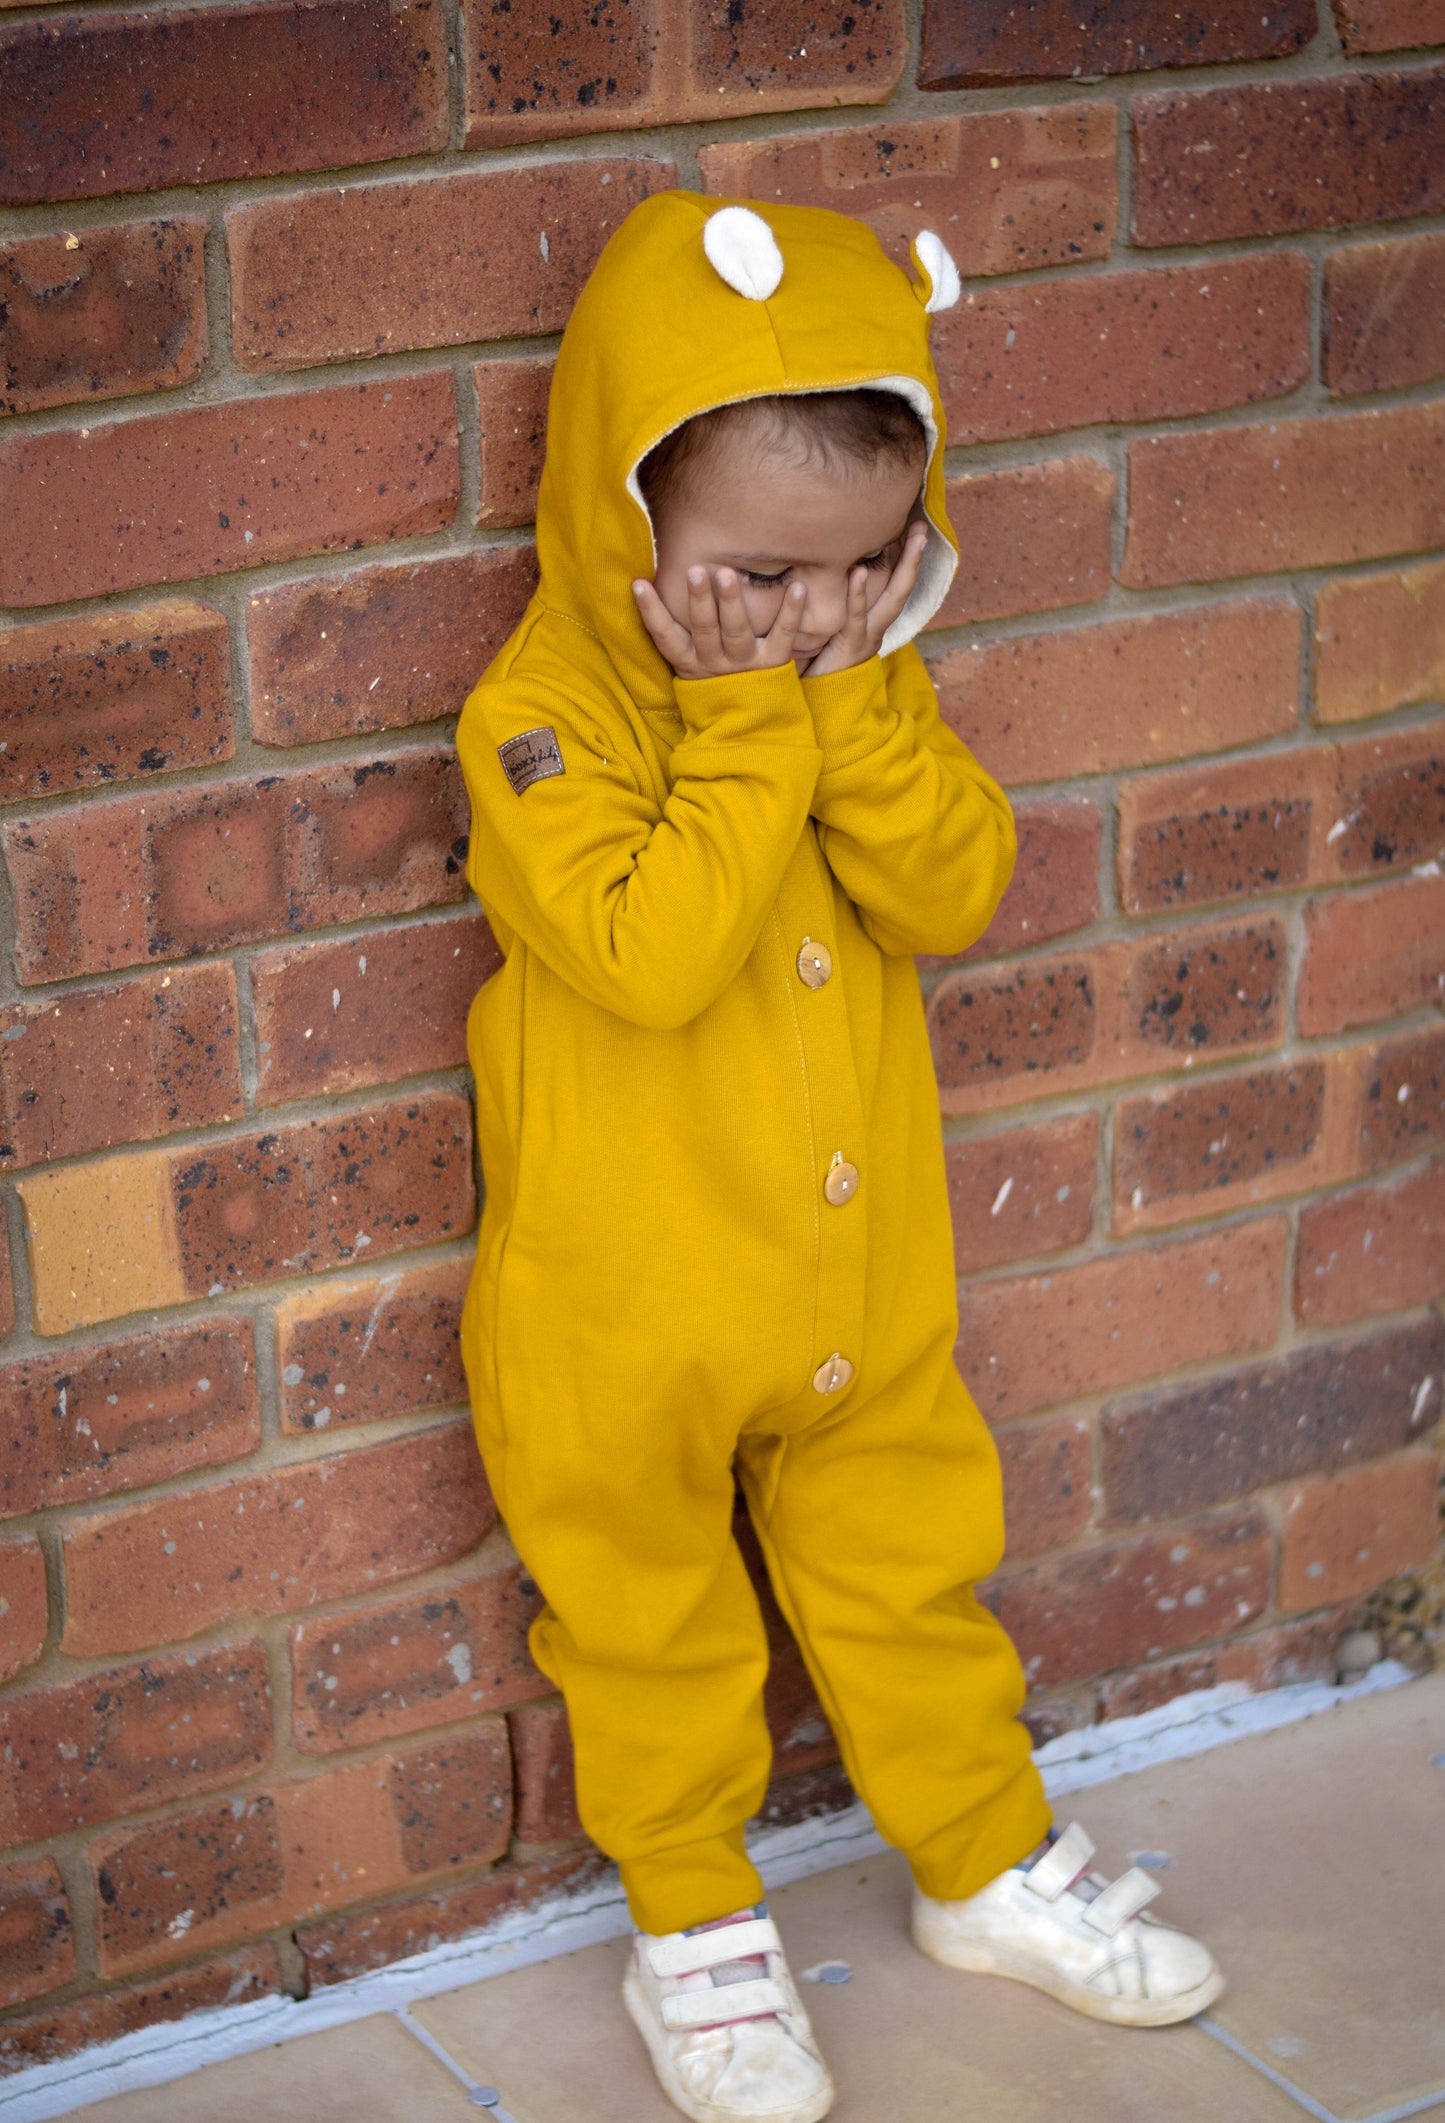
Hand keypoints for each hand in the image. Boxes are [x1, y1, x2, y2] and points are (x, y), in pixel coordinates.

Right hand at [633, 566, 806, 678]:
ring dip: (731, 602)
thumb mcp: (693, 664)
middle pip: (704, 630)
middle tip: (695, 571)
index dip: (651, 612)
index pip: (665, 637)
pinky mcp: (774, 664)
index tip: (638, 583)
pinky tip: (797, 587)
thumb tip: (651, 586)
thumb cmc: (717, 683)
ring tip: (728, 574)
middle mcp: (715, 664)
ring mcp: (745, 664)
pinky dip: (791, 612)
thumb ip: (681, 633)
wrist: (750, 727)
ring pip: (737, 632)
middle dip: (698, 600)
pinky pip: (783, 635)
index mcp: (690, 663)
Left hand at [799, 520, 927, 679]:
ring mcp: (868, 637)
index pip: (895, 586)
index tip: (912, 530)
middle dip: (915, 557)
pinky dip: (858, 594)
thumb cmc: (820, 664)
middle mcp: (877, 627)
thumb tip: (828, 572)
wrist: (819, 704)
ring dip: (905, 568)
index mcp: (874, 622)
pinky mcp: (850, 646)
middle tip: (923, 526)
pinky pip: (856, 617)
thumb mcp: (831, 630)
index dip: (905, 559)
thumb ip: (835, 606)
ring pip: (893, 599)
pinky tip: (860, 571)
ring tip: (913, 539)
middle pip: (903, 588)